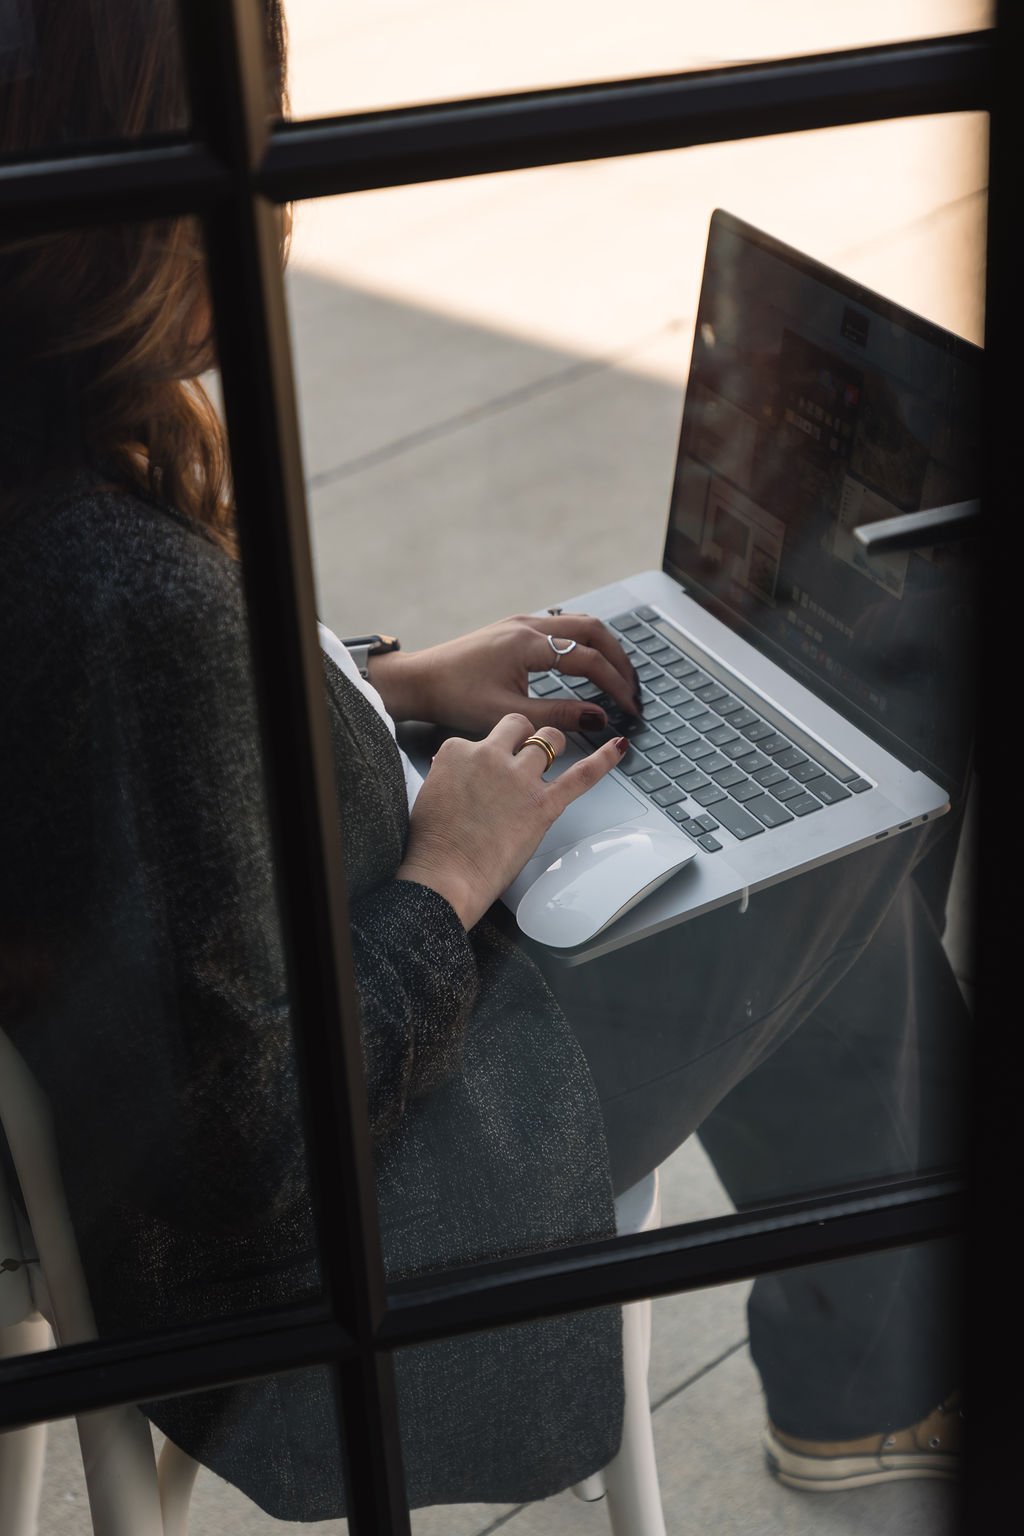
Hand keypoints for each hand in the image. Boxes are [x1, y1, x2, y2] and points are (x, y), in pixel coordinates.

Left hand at [369, 614, 640, 734]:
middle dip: (619, 659)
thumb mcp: (510, 714)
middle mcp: (528, 625)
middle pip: (594, 630)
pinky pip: (562, 627)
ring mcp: (521, 623)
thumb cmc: (455, 697)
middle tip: (632, 688)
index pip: (589, 661)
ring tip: (617, 676)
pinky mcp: (514, 628)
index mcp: (528, 644)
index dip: (615, 686)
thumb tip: (599, 718)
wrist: (420, 681)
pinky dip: (583, 643)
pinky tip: (587, 663)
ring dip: (603, 647)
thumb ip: (558, 715)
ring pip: (579, 623)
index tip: (629, 708)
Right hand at [396, 713, 628, 928]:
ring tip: (556, 754)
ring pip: (550, 739)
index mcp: (457, 751)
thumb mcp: (429, 795)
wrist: (444, 875)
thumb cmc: (432, 845)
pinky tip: (618, 746)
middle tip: (526, 752)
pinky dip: (604, 759)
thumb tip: (455, 770)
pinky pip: (582, 774)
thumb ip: (448, 775)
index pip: (482, 737)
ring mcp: (520, 777)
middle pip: (519, 725)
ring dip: (554, 745)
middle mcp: (490, 755)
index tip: (487, 770)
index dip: (489, 753)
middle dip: (525, 735)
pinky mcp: (543, 804)